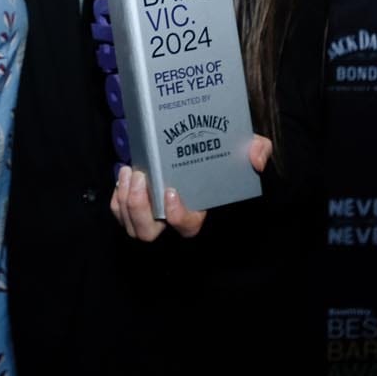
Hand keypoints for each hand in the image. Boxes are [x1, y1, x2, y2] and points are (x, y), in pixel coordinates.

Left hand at [109, 135, 272, 241]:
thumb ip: (258, 150)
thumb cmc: (223, 153)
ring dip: (125, 201)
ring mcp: (152, 214)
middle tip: (141, 178)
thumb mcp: (247, 147)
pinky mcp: (136, 204)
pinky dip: (118, 197)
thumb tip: (256, 159)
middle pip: (148, 233)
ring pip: (132, 225)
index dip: (177, 216)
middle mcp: (171, 218)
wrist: (202, 142)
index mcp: (198, 209)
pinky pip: (120, 211)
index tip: (171, 192)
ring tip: (130, 172)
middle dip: (139, 209)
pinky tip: (124, 175)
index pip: (186, 227)